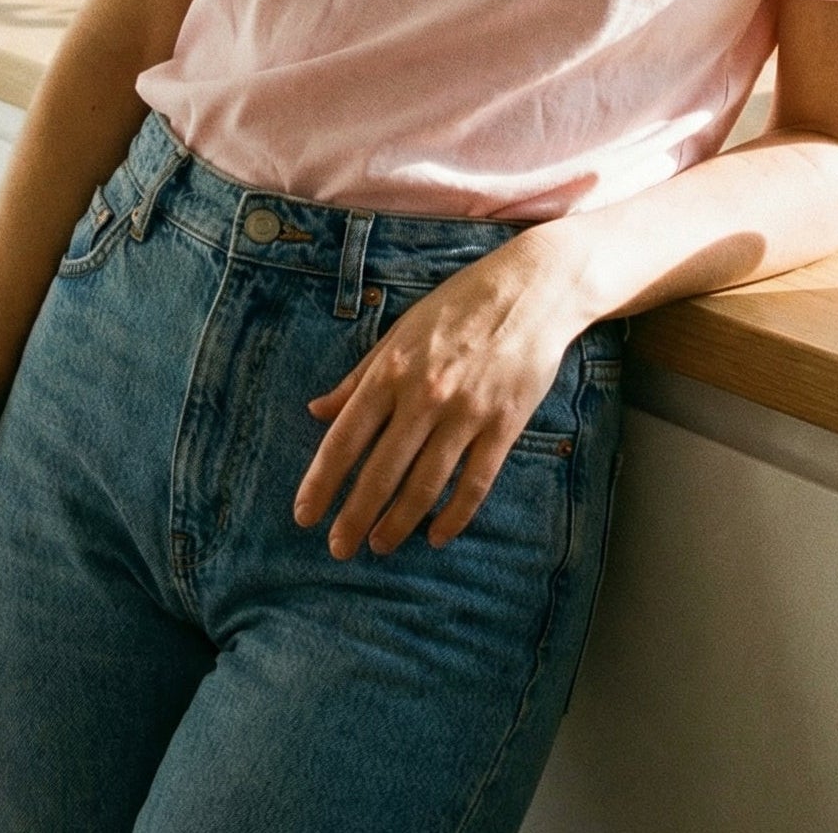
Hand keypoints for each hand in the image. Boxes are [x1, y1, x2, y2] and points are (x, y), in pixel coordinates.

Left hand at [293, 241, 579, 559]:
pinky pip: (475, 482)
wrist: (532, 288)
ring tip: (380, 545)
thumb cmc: (459, 305)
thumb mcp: (400, 332)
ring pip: (425, 484)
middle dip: (355, 517)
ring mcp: (467, 411)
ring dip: (399, 523)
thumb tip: (316, 411)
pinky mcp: (505, 423)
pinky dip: (454, 516)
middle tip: (339, 549)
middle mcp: (425, 394)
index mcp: (392, 370)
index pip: (345, 438)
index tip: (305, 516)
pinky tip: (437, 535)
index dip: (321, 482)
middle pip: (381, 471)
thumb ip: (359, 377)